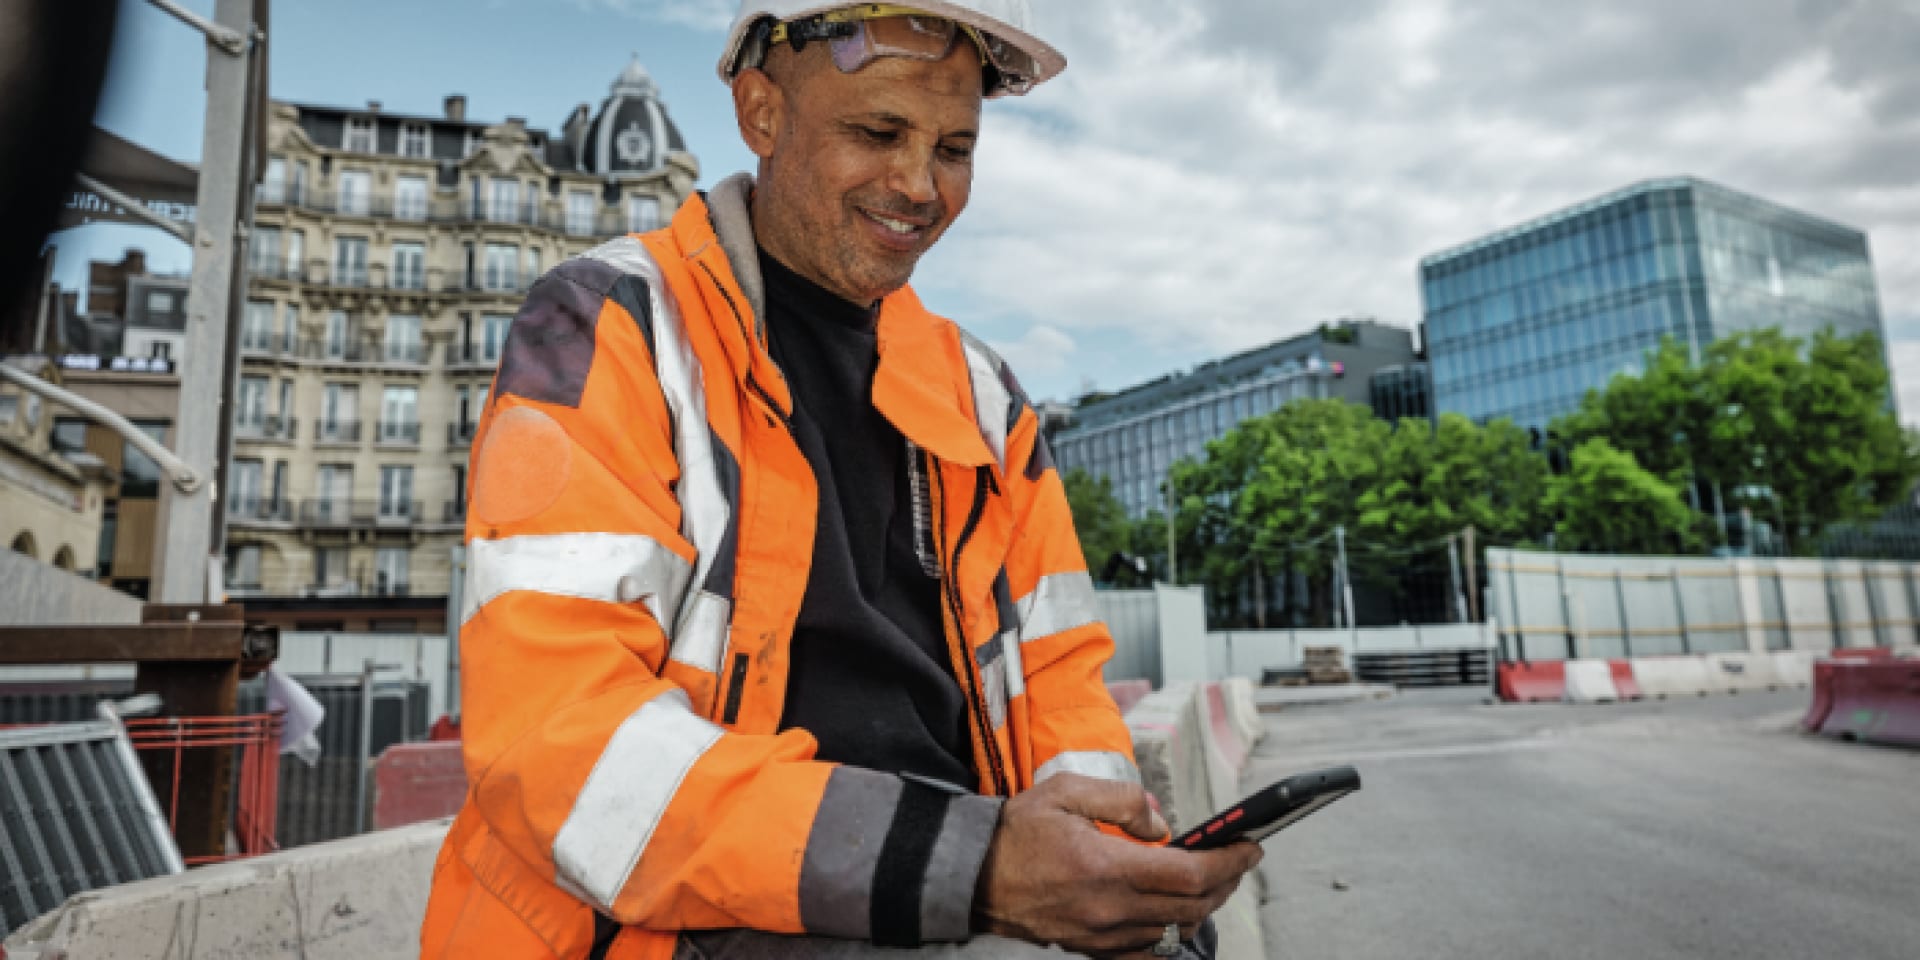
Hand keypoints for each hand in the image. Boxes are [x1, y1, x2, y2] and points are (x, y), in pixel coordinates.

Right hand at [973, 774, 1261, 957]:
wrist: (971, 876)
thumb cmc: (1016, 831)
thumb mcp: (1066, 791)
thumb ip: (1121, 800)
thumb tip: (1162, 823)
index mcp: (1107, 867)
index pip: (1191, 873)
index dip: (1229, 861)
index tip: (1250, 846)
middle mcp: (1110, 909)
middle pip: (1193, 906)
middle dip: (1226, 882)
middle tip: (1238, 861)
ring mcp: (1102, 936)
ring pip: (1176, 931)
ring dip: (1203, 907)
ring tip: (1211, 882)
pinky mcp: (1091, 949)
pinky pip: (1147, 953)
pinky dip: (1173, 935)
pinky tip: (1180, 918)